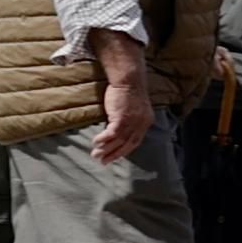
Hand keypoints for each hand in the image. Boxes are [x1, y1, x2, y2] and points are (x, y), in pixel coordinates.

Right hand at [89, 41, 154, 164]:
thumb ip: (131, 119)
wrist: (129, 80)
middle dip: (114, 154)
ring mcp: (132, 123)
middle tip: (103, 162)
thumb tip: (120, 129)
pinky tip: (95, 143)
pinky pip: (111, 134)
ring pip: (118, 141)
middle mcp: (141, 125)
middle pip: (127, 145)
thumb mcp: (134, 108)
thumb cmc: (129, 91)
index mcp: (146, 122)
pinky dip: (103, 140)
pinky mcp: (121, 119)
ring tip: (95, 155)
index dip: (125, 151)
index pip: (135, 141)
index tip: (116, 157)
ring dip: (105, 150)